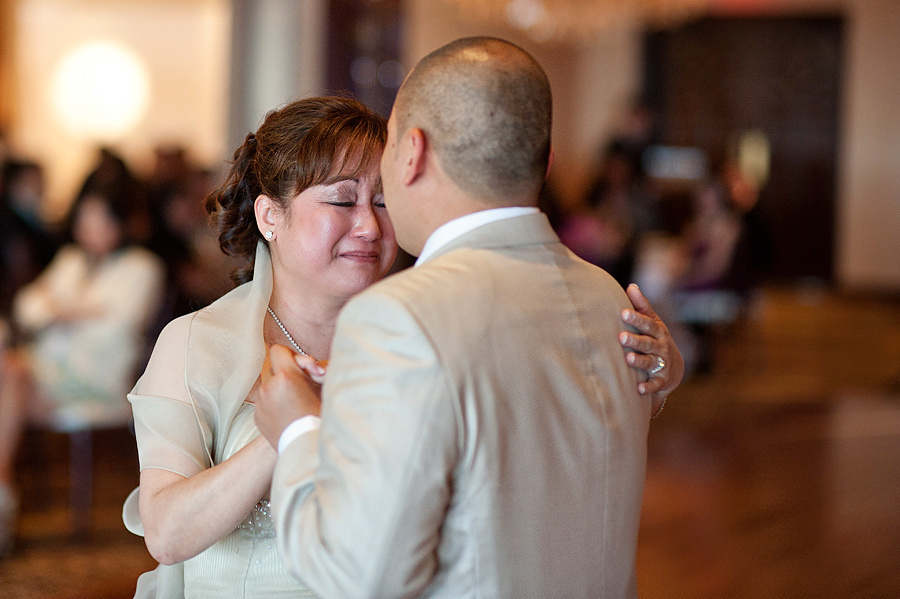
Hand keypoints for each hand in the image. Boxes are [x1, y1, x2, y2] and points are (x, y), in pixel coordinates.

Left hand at [254, 344, 325, 447]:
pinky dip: (275, 402)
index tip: (306, 369)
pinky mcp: (257, 416)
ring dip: (281, 387)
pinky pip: (265, 401)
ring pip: (268, 384)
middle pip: (274, 367)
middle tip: (305, 384)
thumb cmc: (321, 418)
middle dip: (288, 372)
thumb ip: (316, 371)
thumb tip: (314, 366)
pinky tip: (289, 412)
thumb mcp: (324, 389)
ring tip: (296, 400)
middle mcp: (268, 387)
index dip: (293, 356)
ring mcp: (260, 403)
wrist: (308, 449)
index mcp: (286, 377)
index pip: (279, 350)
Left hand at [619, 284, 684, 408]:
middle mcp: (661, 347)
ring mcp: (662, 364)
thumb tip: (630, 285)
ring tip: (627, 359)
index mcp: (658, 331)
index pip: (647, 323)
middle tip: (621, 337)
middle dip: (635, 340)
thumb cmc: (655, 338)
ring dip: (639, 361)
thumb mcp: (652, 322)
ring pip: (650, 362)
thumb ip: (641, 305)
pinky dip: (648, 387)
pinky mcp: (661, 380)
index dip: (636, 318)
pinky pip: (655, 384)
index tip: (623, 312)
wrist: (673, 367)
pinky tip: (639, 389)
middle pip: (647, 343)